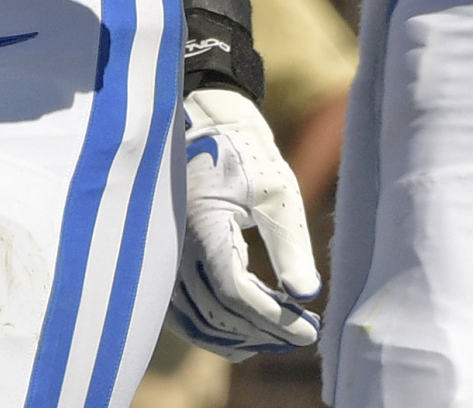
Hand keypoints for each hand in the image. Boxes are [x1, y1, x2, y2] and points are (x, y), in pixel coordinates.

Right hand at [170, 85, 321, 353]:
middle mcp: (173, 243)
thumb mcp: (277, 193)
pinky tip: (243, 338)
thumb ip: (290, 246)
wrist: (208, 131)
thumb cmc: (247, 157)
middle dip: (264, 332)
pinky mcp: (164, 261)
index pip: (233, 291)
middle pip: (216, 312)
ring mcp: (163, 254)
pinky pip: (182, 311)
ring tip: (279, 340)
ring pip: (195, 319)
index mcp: (200, 222)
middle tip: (305, 335)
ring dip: (239, 338)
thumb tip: (308, 296)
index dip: (272, 318)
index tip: (309, 329)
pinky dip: (211, 331)